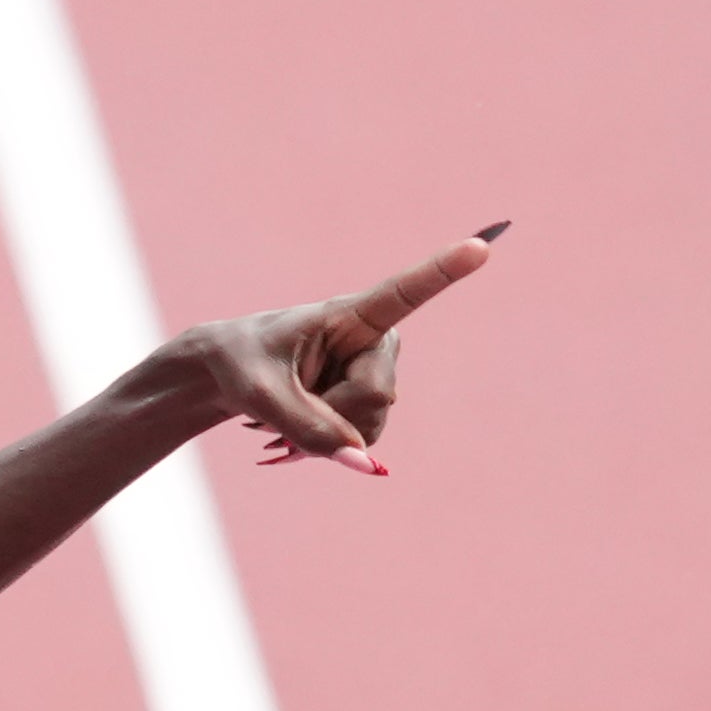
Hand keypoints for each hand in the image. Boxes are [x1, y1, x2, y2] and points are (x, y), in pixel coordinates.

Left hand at [184, 227, 502, 473]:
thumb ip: (308, 428)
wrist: (230, 376)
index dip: (444, 272)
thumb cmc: (243, 366)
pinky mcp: (368, 403)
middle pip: (376, 395)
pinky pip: (361, 444)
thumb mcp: (261, 396)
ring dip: (327, 436)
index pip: (404, 292)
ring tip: (295, 413)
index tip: (479, 247)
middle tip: (291, 404)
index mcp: (350, 314)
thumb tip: (361, 463)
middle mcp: (376, 339)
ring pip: (369, 427)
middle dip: (332, 415)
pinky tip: (305, 429)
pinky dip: (329, 448)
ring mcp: (375, 373)